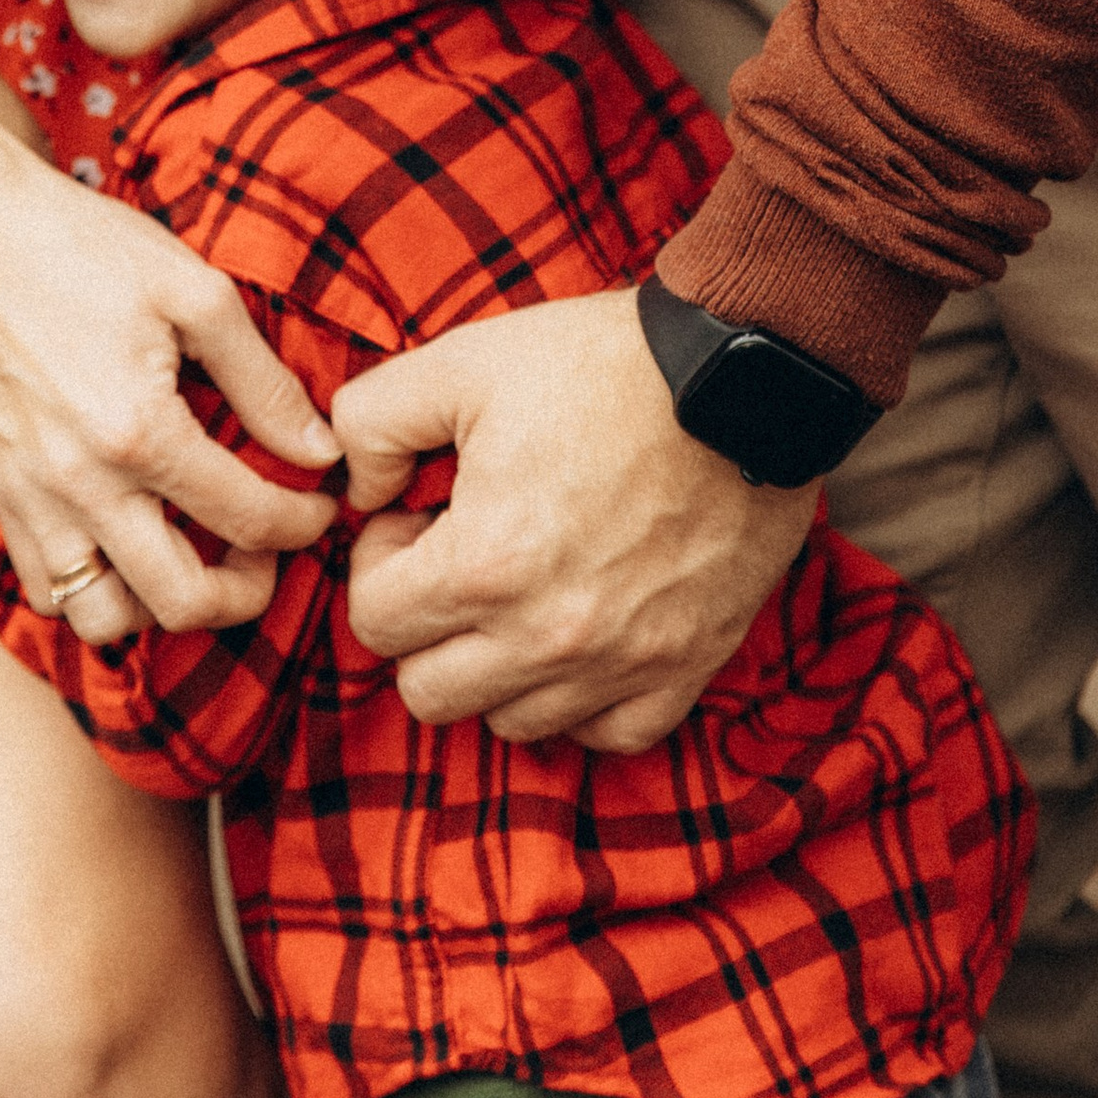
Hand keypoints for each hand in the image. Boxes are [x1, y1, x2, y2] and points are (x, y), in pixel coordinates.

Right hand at [0, 137, 339, 647]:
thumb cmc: (87, 249)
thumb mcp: (197, 294)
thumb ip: (264, 382)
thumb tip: (319, 450)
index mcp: (140, 433)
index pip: (249, 519)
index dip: (304, 520)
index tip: (322, 499)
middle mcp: (80, 486)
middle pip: (181, 602)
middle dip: (247, 591)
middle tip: (267, 548)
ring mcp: (30, 500)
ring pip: (103, 620)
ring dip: (161, 604)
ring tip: (193, 552)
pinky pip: (49, 590)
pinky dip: (95, 590)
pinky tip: (129, 539)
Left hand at [332, 288, 814, 749]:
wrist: (743, 378)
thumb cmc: (601, 366)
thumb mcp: (461, 362)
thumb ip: (371, 422)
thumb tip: (355, 490)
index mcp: (486, 565)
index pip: (374, 623)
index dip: (380, 563)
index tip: (416, 519)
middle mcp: (548, 637)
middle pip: (428, 693)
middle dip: (425, 628)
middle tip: (461, 557)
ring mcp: (622, 663)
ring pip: (510, 723)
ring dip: (496, 666)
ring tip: (523, 586)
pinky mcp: (684, 669)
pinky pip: (606, 735)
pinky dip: (581, 700)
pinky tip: (580, 630)